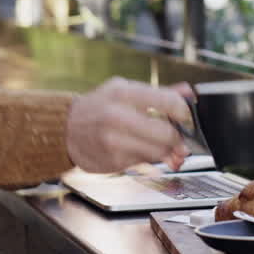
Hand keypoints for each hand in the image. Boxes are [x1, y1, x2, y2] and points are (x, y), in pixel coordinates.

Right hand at [66, 77, 196, 172]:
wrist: (65, 129)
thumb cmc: (97, 107)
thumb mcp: (123, 90)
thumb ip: (158, 92)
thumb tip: (188, 92)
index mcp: (123, 93)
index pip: (169, 102)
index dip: (184, 113)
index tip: (186, 117)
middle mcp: (117, 116)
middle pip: (167, 133)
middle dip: (177, 138)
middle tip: (178, 138)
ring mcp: (114, 141)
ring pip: (158, 152)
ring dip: (166, 152)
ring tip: (162, 146)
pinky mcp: (113, 162)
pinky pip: (144, 163)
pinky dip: (148, 159)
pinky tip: (140, 150)